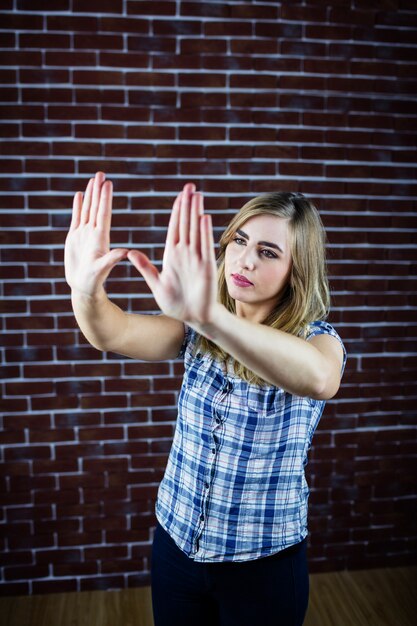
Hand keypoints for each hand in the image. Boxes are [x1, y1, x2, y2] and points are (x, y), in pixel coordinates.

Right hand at [64, 171, 128, 297]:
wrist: (83, 287)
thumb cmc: (94, 281)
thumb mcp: (102, 270)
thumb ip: (111, 260)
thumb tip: (125, 252)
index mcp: (101, 238)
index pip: (103, 214)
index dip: (105, 198)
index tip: (108, 183)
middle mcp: (94, 233)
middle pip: (96, 207)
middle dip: (98, 190)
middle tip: (101, 173)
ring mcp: (84, 234)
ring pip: (88, 209)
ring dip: (90, 194)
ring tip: (93, 179)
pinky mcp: (75, 237)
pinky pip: (77, 217)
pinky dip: (78, 206)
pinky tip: (79, 194)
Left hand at [127, 183, 218, 324]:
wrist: (193, 317)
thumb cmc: (176, 302)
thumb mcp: (156, 283)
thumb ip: (145, 267)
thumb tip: (129, 252)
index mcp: (173, 255)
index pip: (175, 227)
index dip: (177, 211)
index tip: (179, 196)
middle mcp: (186, 253)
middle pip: (187, 224)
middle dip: (188, 205)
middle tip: (189, 186)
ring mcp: (197, 259)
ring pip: (196, 231)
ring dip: (196, 213)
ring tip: (196, 195)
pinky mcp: (205, 267)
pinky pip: (204, 246)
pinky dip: (203, 232)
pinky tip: (203, 218)